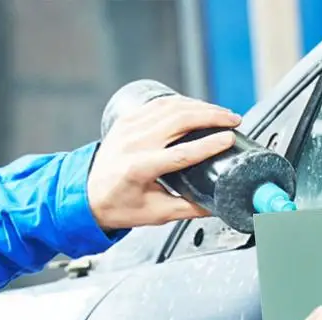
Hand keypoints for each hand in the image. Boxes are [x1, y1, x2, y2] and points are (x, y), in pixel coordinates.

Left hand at [87, 94, 241, 229]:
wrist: (88, 195)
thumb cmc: (119, 206)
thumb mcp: (156, 214)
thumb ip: (189, 209)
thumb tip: (217, 207)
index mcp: (139, 169)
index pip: (181, 153)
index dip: (209, 145)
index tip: (229, 139)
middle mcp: (133, 143)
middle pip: (179, 121)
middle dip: (211, 116)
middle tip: (233, 121)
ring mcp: (129, 128)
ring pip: (171, 107)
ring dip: (200, 106)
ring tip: (222, 113)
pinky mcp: (128, 120)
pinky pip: (159, 104)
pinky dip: (182, 103)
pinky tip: (198, 107)